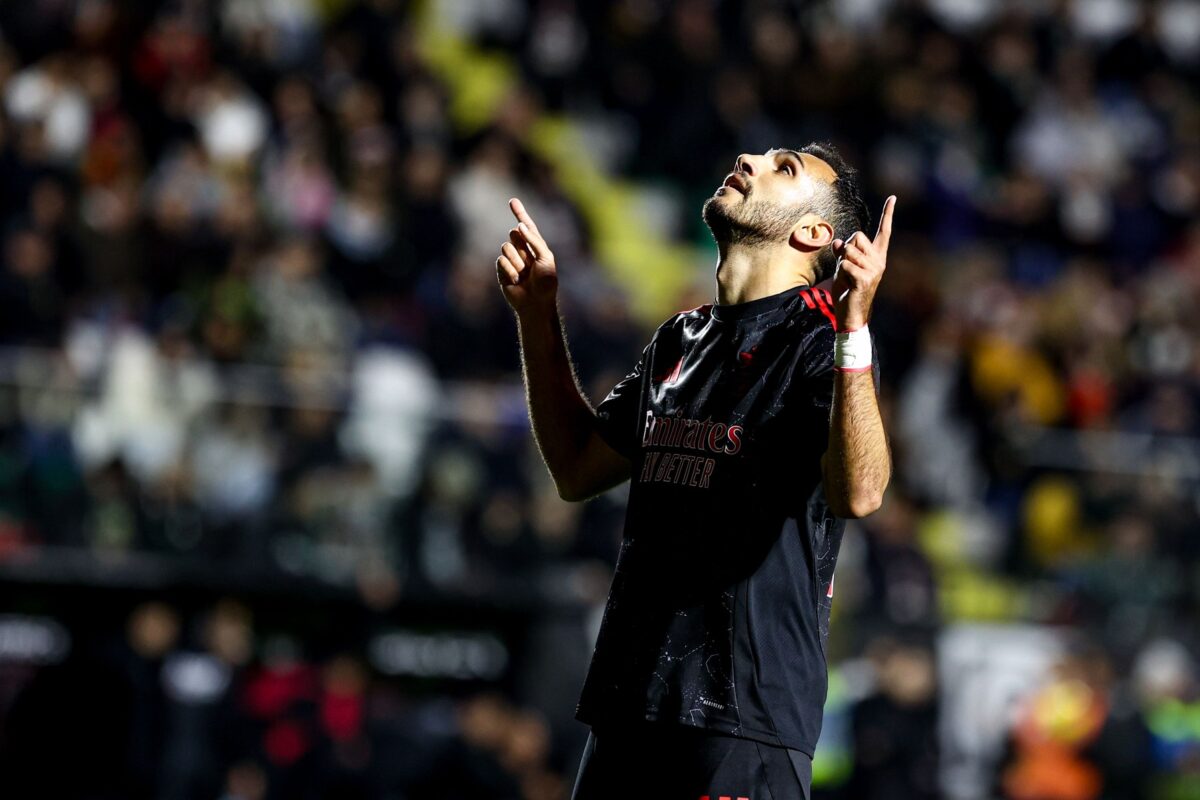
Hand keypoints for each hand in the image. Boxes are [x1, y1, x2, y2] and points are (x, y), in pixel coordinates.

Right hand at [497, 197, 558, 316]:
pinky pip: (501, 261)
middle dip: (521, 247)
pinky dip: (510, 270)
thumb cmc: (546, 283)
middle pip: (513, 235)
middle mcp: (522, 250)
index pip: (527, 226)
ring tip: (524, 275)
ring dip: (516, 261)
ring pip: (506, 247)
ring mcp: (511, 260)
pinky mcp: (502, 270)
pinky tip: (516, 281)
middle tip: (529, 264)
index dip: (520, 213)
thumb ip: (535, 241)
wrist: (536, 303)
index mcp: (535, 246)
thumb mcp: (546, 258)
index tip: (512, 201)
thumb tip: (519, 226)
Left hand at [830, 195, 895, 330]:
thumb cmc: (847, 289)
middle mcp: (879, 260)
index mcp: (876, 256)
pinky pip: (846, 264)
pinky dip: (841, 272)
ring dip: (842, 262)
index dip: (887, 213)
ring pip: (849, 250)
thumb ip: (843, 252)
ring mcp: (874, 270)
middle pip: (857, 235)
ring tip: (847, 277)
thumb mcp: (843, 266)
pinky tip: (848, 284)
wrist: (851, 314)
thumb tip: (838, 241)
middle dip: (846, 248)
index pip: (884, 231)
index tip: (893, 197)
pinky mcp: (865, 279)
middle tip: (847, 267)